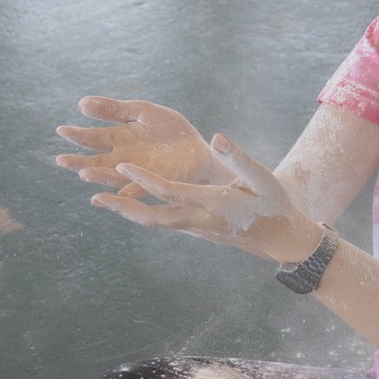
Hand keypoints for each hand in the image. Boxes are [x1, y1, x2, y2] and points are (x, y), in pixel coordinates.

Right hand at [56, 96, 218, 193]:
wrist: (198, 147)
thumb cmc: (168, 130)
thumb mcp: (141, 111)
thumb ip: (113, 109)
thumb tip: (81, 103)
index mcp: (118, 138)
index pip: (92, 137)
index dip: (77, 135)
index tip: (61, 131)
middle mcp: (123, 158)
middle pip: (96, 161)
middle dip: (78, 161)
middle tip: (61, 160)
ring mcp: (138, 171)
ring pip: (113, 175)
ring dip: (99, 175)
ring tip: (83, 173)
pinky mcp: (156, 181)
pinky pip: (140, 188)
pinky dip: (129, 191)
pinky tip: (119, 195)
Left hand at [98, 134, 324, 264]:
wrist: (283, 240)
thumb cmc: (276, 205)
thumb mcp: (263, 178)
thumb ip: (239, 158)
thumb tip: (217, 139)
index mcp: (213, 204)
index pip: (172, 192)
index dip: (146, 181)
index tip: (123, 167)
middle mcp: (199, 220)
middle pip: (153, 218)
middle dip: (123, 208)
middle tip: (95, 197)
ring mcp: (196, 230)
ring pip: (155, 223)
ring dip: (127, 213)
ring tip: (101, 200)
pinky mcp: (197, 231)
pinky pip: (163, 223)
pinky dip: (142, 214)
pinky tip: (128, 206)